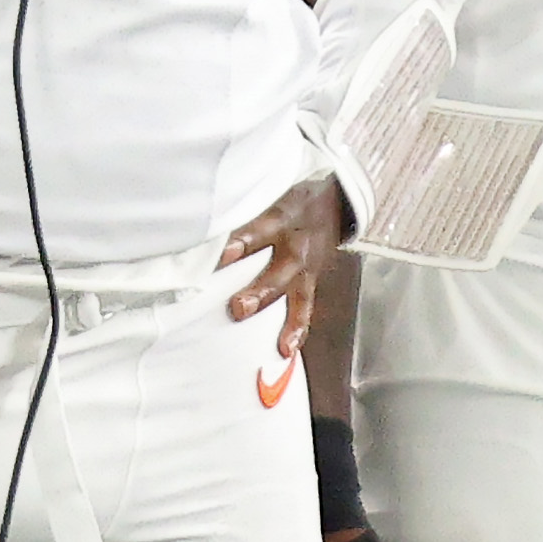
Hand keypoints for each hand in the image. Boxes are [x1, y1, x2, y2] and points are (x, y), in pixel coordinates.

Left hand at [219, 176, 349, 360]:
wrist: (337, 203)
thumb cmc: (292, 201)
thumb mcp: (272, 193)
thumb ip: (244, 210)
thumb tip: (205, 225)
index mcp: (282, 218)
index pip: (259, 230)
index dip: (241, 243)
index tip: (222, 256)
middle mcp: (294, 244)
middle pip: (277, 269)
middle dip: (259, 290)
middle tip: (239, 308)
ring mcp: (305, 266)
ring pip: (293, 293)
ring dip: (280, 317)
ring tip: (271, 340)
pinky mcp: (311, 280)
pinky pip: (305, 306)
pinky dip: (297, 329)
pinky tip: (287, 348)